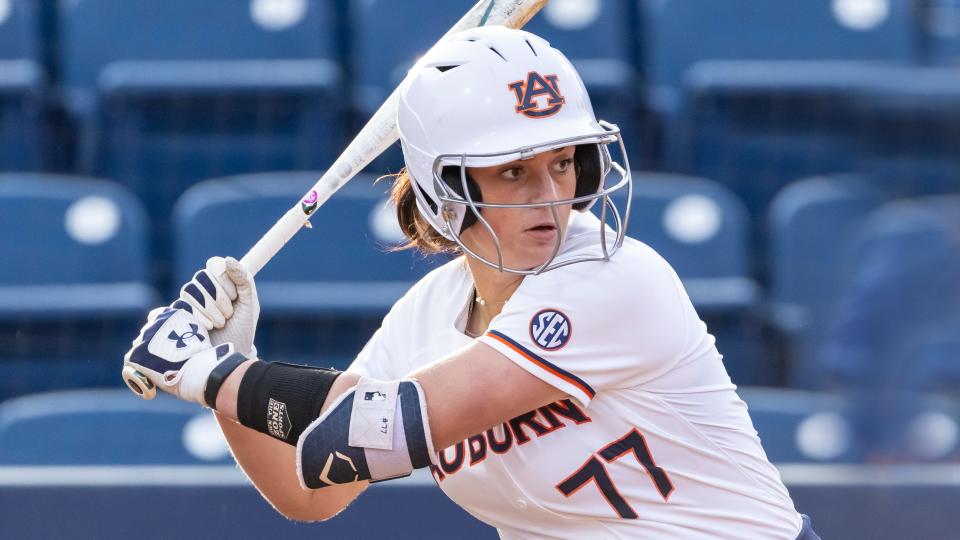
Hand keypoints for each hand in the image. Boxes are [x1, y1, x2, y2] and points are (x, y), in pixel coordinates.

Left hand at [123, 303, 237, 404]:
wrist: (197, 368)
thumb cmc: (202, 354)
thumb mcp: (196, 333)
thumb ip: (184, 330)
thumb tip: (182, 336)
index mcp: (168, 315)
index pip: (156, 317)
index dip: (159, 330)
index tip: (164, 340)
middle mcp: (153, 323)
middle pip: (146, 333)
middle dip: (152, 345)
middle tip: (163, 359)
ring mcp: (142, 339)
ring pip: (139, 349)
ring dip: (146, 357)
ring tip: (158, 371)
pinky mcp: (135, 355)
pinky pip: (131, 364)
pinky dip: (139, 372)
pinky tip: (150, 382)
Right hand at [179, 256, 259, 357]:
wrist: (230, 353)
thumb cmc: (242, 328)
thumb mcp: (249, 303)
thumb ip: (243, 280)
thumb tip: (228, 259)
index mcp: (221, 281)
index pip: (213, 265)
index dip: (223, 280)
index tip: (236, 296)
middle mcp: (203, 288)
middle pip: (200, 277)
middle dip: (218, 298)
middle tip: (229, 314)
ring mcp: (189, 301)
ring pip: (189, 290)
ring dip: (209, 308)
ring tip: (220, 323)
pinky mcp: (178, 315)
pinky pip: (180, 305)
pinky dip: (197, 317)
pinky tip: (207, 327)